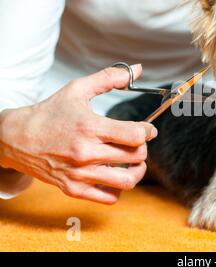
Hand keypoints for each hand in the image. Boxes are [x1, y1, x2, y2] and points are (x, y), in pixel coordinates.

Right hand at [0, 64, 156, 203]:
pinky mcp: (74, 189)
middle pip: (135, 156)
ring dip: (137, 171)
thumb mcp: (77, 89)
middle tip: (137, 144)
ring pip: (127, 181)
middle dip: (143, 148)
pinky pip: (109, 197)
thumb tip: (138, 69)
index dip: (148, 131)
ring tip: (133, 163)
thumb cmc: (49, 113)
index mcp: (89, 127)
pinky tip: (115, 174)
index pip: (135, 135)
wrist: (16, 138)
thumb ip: (109, 77)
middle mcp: (86, 152)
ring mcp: (80, 174)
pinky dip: (119, 188)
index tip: (147, 129)